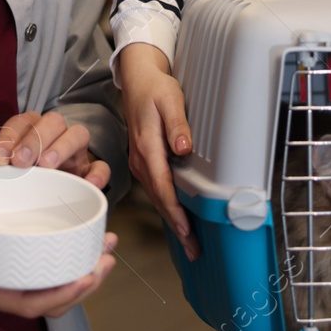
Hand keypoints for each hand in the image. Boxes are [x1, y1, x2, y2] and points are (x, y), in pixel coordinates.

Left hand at [0, 110, 110, 190]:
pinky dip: (97, 173)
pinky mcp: (90, 173)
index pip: (21, 122)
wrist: (33, 209)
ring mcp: (76, 153)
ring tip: (46, 167)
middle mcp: (55, 136)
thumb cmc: (13, 186)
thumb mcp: (0, 176)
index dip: (9, 136)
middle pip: (52, 120)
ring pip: (78, 134)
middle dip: (34, 139)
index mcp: (30, 132)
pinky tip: (88, 184)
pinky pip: (102, 167)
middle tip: (20, 161)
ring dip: (61, 146)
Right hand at [0, 219, 118, 318]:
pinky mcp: (11, 260)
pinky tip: (82, 237)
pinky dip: (67, 254)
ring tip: (106, 247)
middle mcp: (4, 289)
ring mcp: (9, 277)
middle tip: (108, 258)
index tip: (87, 278)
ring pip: (54, 282)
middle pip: (53, 298)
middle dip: (85, 283)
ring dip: (83, 269)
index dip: (63, 296)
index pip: (33, 304)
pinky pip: (45, 265)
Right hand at [117, 43, 197, 259]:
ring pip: (157, 197)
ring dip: (172, 220)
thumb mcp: (170, 100)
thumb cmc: (155, 89)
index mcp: (147, 147)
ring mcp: (140, 162)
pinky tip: (177, 218)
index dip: (175, 211)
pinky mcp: (143, 161)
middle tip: (193, 250)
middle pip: (160, 199)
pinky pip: (156, 189)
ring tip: (188, 242)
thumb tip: (183, 148)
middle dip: (176, 227)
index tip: (186, 230)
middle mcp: (140, 159)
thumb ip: (177, 125)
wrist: (138, 80)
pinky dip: (167, 206)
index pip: (163, 186)